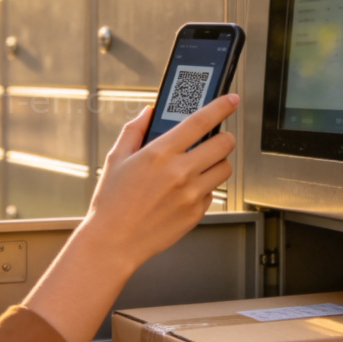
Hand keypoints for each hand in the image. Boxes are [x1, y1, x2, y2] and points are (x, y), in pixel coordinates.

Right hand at [81, 94, 238, 277]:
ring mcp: (191, 194)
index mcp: (160, 153)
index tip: (230, 100)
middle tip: (215, 138)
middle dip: (223, 137)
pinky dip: (205, 188)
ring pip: (224, 169)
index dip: (221, 106)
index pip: (201, 121)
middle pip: (224, 144)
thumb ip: (133, 131)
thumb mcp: (116, 159)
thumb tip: (147, 113)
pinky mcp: (196, 213)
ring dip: (217, 162)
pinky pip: (213, 193)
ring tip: (200, 165)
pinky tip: (185, 190)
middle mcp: (180, 172)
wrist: (114, 242)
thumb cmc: (112, 203)